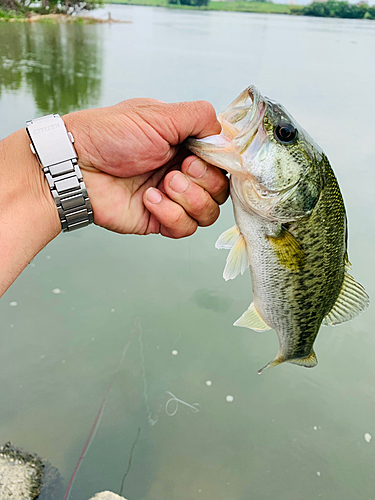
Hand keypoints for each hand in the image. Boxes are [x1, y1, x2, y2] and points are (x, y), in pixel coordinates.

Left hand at [63, 99, 228, 237]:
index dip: (219, 164)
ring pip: (208, 213)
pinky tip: (149, 199)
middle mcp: (182, 172)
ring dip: (189, 198)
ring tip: (163, 183)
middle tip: (177, 168)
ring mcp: (172, 198)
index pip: (222, 162)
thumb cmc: (110, 135)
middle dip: (203, 181)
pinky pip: (185, 228)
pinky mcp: (159, 220)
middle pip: (221, 190)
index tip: (199, 156)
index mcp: (185, 145)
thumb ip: (199, 117)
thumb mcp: (158, 115)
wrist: (77, 166)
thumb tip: (225, 135)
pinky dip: (171, 214)